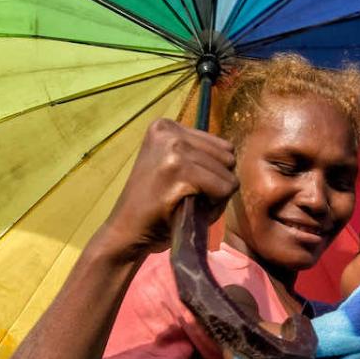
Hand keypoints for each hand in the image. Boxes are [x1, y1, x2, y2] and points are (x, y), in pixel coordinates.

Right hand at [97, 118, 236, 259]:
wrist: (126, 232)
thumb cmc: (155, 205)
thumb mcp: (174, 167)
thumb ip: (200, 156)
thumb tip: (233, 157)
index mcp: (165, 126)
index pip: (222, 145)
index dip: (213, 172)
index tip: (185, 185)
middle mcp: (169, 132)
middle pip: (228, 156)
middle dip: (217, 182)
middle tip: (188, 197)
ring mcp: (173, 149)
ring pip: (228, 173)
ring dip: (216, 195)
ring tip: (187, 202)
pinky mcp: (179, 171)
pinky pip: (223, 189)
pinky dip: (214, 206)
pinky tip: (188, 209)